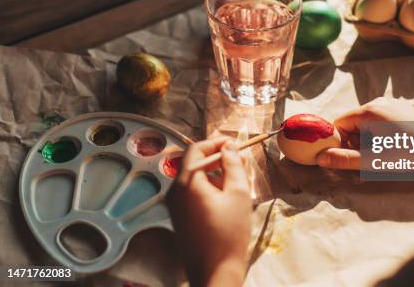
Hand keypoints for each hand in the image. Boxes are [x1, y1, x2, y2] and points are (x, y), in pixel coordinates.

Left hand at [167, 137, 251, 286]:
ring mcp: (174, 205)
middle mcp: (174, 190)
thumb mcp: (238, 193)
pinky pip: (191, 192)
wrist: (215, 271)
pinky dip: (207, 187)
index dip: (216, 142)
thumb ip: (233, 164)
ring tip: (237, 178)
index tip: (235, 143)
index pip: (197, 149)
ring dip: (214, 173)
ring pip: (193, 178)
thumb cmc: (229, 232)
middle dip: (216, 158)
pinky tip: (226, 195)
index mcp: (186, 181)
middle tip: (239, 159)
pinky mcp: (178, 217)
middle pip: (194, 163)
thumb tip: (229, 147)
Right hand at [317, 97, 413, 169]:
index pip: (339, 124)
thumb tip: (320, 158)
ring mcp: (392, 103)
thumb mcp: (374, 160)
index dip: (341, 142)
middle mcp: (378, 101)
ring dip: (369, 138)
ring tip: (387, 153)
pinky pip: (382, 119)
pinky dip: (381, 132)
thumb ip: (345, 159)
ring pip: (367, 121)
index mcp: (368, 111)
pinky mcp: (403, 108)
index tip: (354, 156)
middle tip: (372, 158)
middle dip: (356, 141)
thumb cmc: (410, 154)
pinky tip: (397, 145)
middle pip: (353, 122)